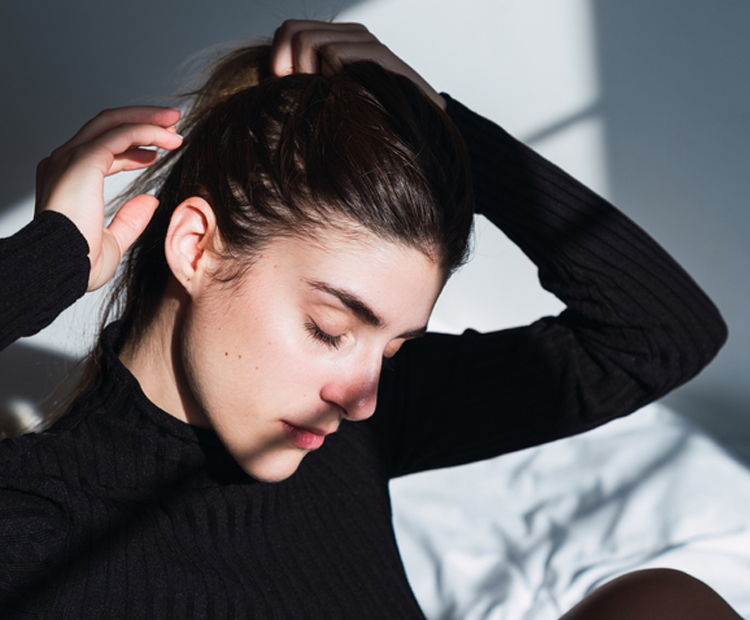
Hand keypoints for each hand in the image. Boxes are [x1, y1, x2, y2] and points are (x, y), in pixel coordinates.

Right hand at [35, 106, 182, 290]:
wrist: (61, 268)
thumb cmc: (78, 263)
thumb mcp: (113, 241)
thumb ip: (130, 220)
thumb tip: (151, 201)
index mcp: (66, 180)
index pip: (101, 151)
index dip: (132, 147)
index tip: (158, 151)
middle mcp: (64, 163)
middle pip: (106, 127)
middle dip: (142, 120)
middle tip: (172, 123)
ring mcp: (71, 158)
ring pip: (114, 124)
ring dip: (148, 120)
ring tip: (175, 124)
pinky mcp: (84, 160)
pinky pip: (122, 135)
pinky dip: (148, 132)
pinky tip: (168, 140)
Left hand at [270, 20, 445, 110]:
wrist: (416, 136)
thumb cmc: (368, 126)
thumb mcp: (328, 103)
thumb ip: (304, 86)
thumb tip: (270, 79)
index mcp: (337, 41)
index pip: (288, 31)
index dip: (279, 60)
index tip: (291, 92)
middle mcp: (350, 34)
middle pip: (292, 32)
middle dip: (290, 69)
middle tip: (309, 97)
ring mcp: (365, 41)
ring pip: (307, 41)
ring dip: (310, 77)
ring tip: (329, 100)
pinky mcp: (378, 55)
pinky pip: (334, 55)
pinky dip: (331, 79)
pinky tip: (346, 98)